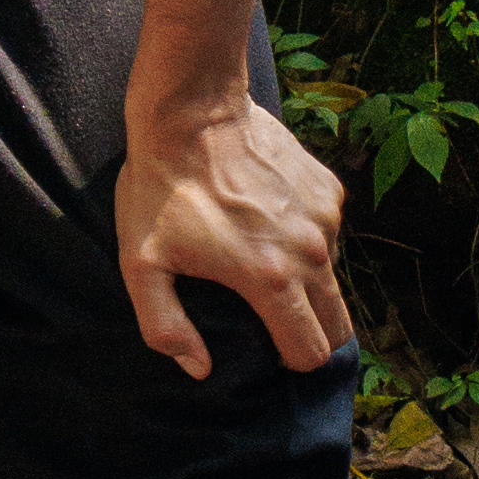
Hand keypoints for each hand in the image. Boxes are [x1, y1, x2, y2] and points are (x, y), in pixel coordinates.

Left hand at [118, 92, 347, 381]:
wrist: (192, 110)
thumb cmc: (160, 189)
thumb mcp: (141, 264)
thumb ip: (165, 327)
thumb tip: (200, 368)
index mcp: (271, 279)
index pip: (310, 351)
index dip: (290, 361)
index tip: (268, 351)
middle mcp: (311, 251)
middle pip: (337, 325)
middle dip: (313, 334)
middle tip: (276, 323)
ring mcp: (325, 217)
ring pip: (332, 276)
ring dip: (306, 281)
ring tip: (260, 257)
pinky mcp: (328, 188)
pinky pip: (326, 233)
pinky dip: (304, 237)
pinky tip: (266, 217)